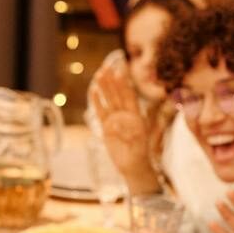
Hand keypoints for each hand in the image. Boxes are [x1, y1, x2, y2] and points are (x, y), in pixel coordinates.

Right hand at [91, 64, 158, 194]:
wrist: (133, 165)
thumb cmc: (140, 153)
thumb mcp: (139, 142)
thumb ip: (129, 132)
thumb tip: (117, 125)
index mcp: (136, 115)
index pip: (129, 96)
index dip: (125, 84)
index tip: (121, 71)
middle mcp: (125, 114)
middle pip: (118, 94)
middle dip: (112, 81)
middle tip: (106, 67)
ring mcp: (115, 120)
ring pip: (109, 100)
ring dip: (104, 87)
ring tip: (99, 74)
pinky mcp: (106, 127)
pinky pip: (101, 112)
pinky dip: (97, 101)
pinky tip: (94, 90)